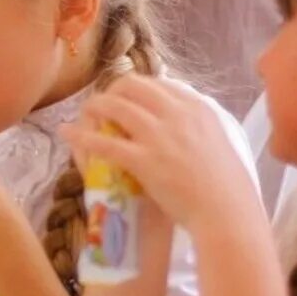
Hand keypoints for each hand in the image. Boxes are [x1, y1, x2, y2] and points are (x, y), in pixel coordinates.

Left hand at [59, 76, 261, 237]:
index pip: (160, 83)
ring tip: (84, 112)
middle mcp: (177, 115)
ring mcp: (159, 136)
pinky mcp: (144, 160)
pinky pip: (105, 142)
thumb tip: (186, 124)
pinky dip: (82, 136)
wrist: (226, 212)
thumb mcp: (221, 142)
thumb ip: (200, 128)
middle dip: (113, 90)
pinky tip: (68, 134)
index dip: (138, 88)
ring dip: (95, 106)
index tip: (127, 96)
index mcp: (198, 108)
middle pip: (134, 86)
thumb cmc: (228, 187)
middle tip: (102, 103)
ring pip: (116, 107)